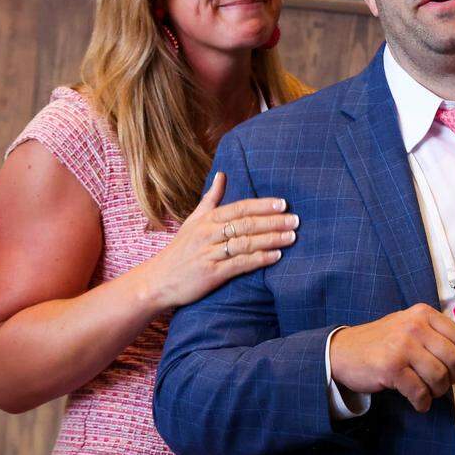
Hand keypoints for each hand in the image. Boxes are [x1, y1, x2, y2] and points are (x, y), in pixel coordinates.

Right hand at [142, 172, 297, 307]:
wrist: (158, 280)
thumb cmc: (179, 250)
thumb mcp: (192, 221)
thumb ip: (210, 199)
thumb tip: (222, 174)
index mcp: (206, 220)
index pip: (239, 208)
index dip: (262, 205)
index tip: (283, 204)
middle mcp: (208, 234)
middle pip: (245, 224)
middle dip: (272, 221)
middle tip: (295, 220)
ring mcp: (210, 254)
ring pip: (245, 243)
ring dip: (271, 239)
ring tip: (291, 237)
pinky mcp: (211, 274)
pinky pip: (239, 264)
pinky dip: (259, 259)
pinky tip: (276, 256)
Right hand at [329, 304, 454, 412]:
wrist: (343, 351)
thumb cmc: (381, 342)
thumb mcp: (412, 333)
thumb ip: (441, 341)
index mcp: (422, 314)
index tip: (449, 366)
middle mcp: (413, 326)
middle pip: (452, 358)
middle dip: (451, 378)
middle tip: (441, 384)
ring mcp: (401, 346)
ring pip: (439, 376)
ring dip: (437, 392)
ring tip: (428, 393)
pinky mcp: (391, 367)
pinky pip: (419, 391)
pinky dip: (422, 402)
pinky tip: (418, 401)